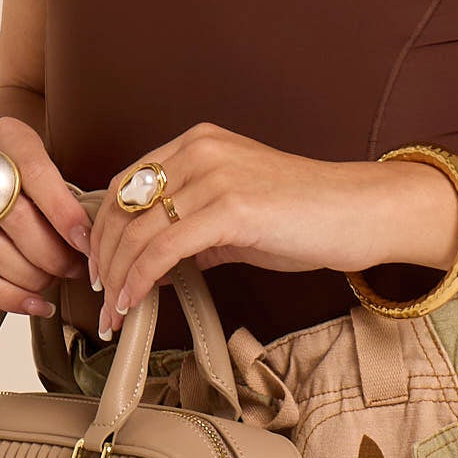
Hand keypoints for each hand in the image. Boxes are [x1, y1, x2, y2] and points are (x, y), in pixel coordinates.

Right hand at [0, 112, 91, 313]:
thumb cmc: (29, 183)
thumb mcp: (50, 172)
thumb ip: (68, 197)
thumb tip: (92, 244)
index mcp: (6, 137)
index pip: (34, 171)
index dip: (63, 211)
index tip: (85, 242)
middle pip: (13, 216)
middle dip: (52, 252)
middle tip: (75, 268)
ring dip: (33, 276)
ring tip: (54, 281)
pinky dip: (9, 297)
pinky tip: (36, 303)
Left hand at [83, 127, 457, 335]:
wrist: (357, 213)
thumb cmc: (306, 216)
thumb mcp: (239, 212)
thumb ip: (196, 228)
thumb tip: (160, 262)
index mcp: (197, 144)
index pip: (126, 184)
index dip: (104, 229)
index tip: (100, 267)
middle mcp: (199, 151)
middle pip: (123, 207)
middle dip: (103, 258)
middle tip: (101, 298)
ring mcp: (213, 175)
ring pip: (137, 231)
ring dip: (118, 278)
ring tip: (114, 313)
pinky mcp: (229, 208)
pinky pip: (164, 249)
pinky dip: (141, 280)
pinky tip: (135, 303)